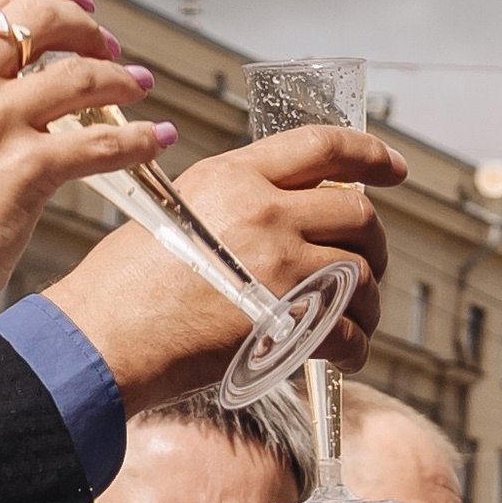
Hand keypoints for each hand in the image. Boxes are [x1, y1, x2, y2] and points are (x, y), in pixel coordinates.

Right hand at [0, 0, 170, 321]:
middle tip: (107, 41)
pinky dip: (137, 139)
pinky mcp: (26, 169)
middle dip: (84, 24)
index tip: (70, 4)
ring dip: (119, 78)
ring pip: (78, 76)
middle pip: (37, 20)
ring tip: (138, 85)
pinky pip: (99, 142)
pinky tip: (156, 139)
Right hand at [45, 126, 405, 412]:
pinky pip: (350, 332)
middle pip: (357, 213)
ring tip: (354, 322)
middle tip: (368, 266)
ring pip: (363, 274)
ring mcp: (279, 265)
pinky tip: (345, 356)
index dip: (371, 154)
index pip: (323, 146)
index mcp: (236, 174)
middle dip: (374, 242)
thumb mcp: (177, 211)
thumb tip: (285, 218)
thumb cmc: (127, 285)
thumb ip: (236, 205)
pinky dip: (357, 348)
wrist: (105, 337)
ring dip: (369, 303)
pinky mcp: (286, 321)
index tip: (396, 169)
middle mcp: (264, 210)